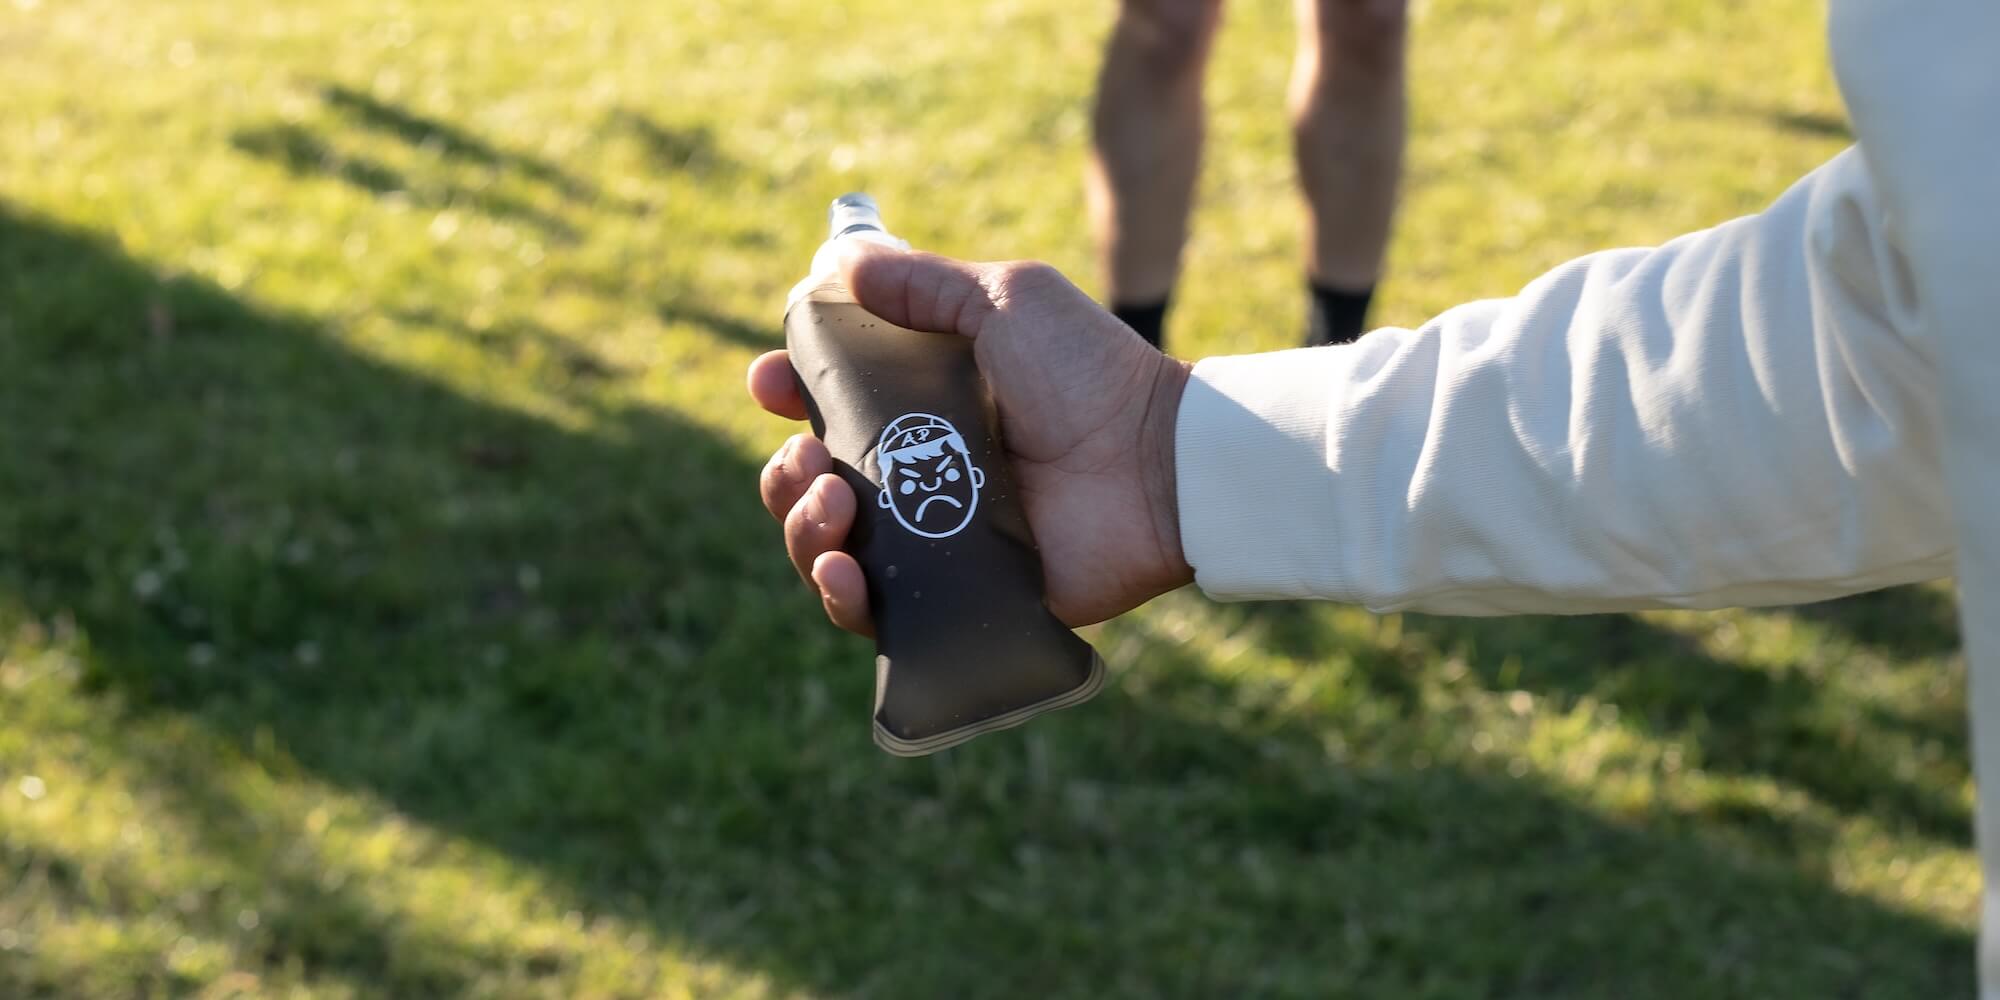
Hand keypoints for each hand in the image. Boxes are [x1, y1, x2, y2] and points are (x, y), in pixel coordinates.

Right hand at [749, 243, 1193, 635]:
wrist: (1159, 465)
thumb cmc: (1091, 374)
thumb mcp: (1006, 301)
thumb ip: (924, 285)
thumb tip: (836, 265)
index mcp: (924, 406)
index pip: (825, 407)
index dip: (784, 395)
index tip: (769, 382)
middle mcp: (920, 476)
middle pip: (810, 486)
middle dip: (784, 475)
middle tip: (812, 460)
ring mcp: (934, 542)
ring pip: (827, 550)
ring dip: (802, 529)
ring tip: (835, 504)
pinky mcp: (956, 601)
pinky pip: (875, 613)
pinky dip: (840, 596)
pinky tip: (843, 572)